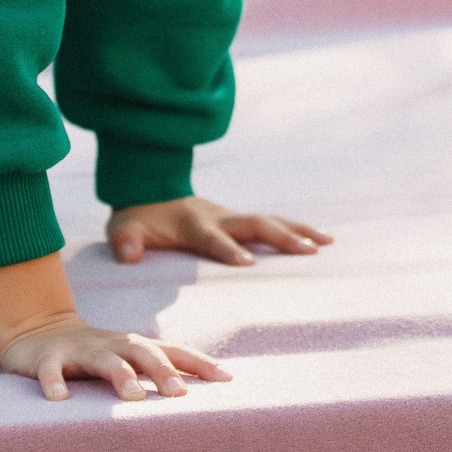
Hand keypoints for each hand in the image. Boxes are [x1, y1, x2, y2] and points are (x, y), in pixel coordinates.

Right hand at [0, 311, 231, 402]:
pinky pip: (51, 370)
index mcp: (133, 346)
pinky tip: (60, 399)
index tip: (227, 379)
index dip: (199, 363)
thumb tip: (196, 395)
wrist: (37, 330)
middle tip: (180, 393)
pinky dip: (54, 382)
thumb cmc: (94, 353)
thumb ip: (156, 373)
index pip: (173, 350)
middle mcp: (112, 344)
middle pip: (142, 352)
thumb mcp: (126, 360)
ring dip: (120, 376)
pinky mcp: (47, 358)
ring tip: (134, 398)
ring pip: (103, 360)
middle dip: (163, 370)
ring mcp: (80, 349)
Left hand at [108, 195, 331, 266]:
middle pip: (254, 225)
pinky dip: (296, 228)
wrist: (148, 189)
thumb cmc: (137, 218)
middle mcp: (217, 216)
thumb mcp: (123, 228)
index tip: (249, 263)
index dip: (228, 249)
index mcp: (192, 223)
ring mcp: (231, 216)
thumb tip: (129, 255)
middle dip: (281, 237)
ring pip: (269, 220)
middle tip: (309, 250)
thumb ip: (126, 241)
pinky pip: (271, 223)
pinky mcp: (238, 220)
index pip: (212, 238)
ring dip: (297, 230)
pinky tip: (319, 239)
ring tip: (327, 242)